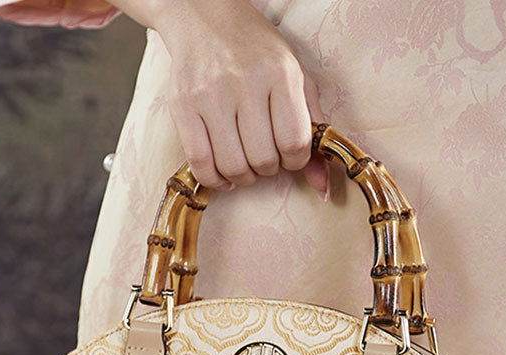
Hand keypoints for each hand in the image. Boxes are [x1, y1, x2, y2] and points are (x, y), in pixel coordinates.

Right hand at [156, 0, 327, 194]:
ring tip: (244, 164)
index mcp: (280, 74)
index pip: (294, 143)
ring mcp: (210, 95)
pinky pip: (200, 163)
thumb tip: (323, 186)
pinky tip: (222, 173)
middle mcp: (245, 82)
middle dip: (268, 169)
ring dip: (243, 177)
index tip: (288, 155)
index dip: (295, 161)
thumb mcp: (296, 79)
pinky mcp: (182, 106)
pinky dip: (214, 179)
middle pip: (263, 159)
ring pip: (232, 166)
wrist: (205, 18)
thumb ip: (314, 131)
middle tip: (264, 157)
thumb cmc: (257, 53)